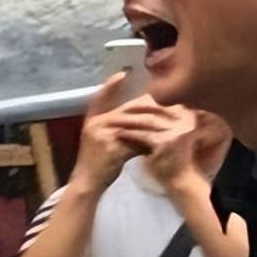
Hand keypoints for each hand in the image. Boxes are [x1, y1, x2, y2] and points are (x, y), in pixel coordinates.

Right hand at [68, 75, 156, 194]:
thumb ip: (121, 131)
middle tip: (167, 107)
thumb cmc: (98, 163)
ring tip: (169, 125)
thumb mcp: (105, 142)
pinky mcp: (111, 148)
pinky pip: (135, 141)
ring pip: (134, 124)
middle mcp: (96, 124)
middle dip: (148, 109)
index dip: (110, 85)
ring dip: (153, 125)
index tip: (122, 73)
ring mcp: (103, 135)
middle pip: (127, 110)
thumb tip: (144, 124)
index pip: (101, 97)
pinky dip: (148, 142)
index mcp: (92, 120)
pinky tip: (160, 143)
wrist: (88, 183)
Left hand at [118, 104, 198, 191]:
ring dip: (127, 121)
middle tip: (114, 111)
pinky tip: (118, 134)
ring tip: (112, 122)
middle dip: (132, 111)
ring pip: (145, 122)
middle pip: (152, 111)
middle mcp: (182, 121)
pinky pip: (142, 135)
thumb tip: (144, 107)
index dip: (140, 105)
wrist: (182, 180)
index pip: (159, 106)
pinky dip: (129, 134)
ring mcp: (174, 131)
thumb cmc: (173, 159)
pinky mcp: (165, 143)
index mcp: (185, 117)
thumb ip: (161, 122)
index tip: (124, 106)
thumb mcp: (169, 136)